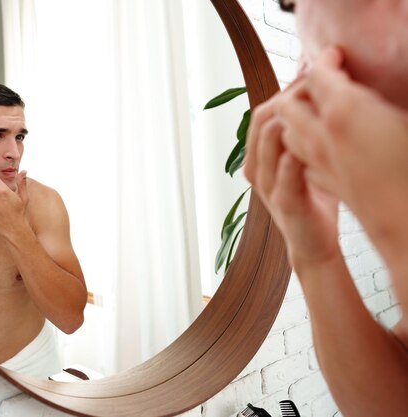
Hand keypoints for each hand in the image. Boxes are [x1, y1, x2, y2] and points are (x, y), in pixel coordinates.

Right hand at [245, 87, 340, 270]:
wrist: (312, 243)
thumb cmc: (312, 197)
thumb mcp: (306, 157)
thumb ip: (305, 130)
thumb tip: (318, 89)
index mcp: (261, 155)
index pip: (264, 111)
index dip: (287, 87)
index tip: (315, 66)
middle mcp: (259, 167)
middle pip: (262, 120)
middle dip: (290, 96)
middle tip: (316, 80)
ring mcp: (268, 186)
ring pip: (268, 142)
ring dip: (291, 119)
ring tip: (317, 103)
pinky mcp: (284, 204)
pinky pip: (284, 176)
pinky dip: (294, 158)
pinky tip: (310, 144)